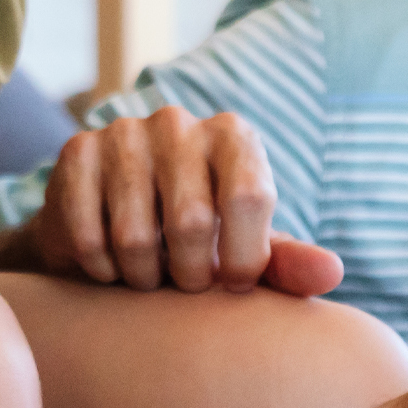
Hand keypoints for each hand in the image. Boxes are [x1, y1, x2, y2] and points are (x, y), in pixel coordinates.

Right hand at [19, 103, 343, 295]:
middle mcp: (178, 122)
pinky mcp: (75, 152)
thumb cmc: (196, 244)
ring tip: (148, 276)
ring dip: (143, 278)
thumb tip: (332, 273)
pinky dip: (101, 270)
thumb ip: (286, 263)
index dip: (243, 260)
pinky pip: (88, 236)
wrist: (109, 228)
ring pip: (136, 237)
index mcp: (232, 135)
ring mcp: (122, 132)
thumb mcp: (245, 252)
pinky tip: (108, 265)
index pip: (248, 198)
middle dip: (190, 276)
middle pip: (191, 222)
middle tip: (185, 284)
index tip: (235, 286)